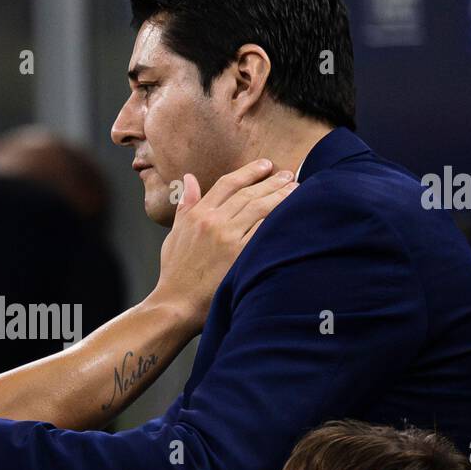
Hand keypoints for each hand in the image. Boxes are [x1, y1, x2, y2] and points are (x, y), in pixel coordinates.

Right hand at [150, 158, 297, 325]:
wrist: (176, 303)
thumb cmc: (175, 273)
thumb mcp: (174, 235)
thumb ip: (185, 206)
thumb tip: (189, 179)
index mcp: (197, 215)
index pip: (227, 184)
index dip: (249, 171)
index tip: (266, 165)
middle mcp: (212, 222)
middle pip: (248, 193)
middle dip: (271, 181)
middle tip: (288, 175)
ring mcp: (227, 238)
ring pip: (259, 208)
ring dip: (280, 196)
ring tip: (296, 188)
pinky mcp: (239, 255)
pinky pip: (264, 230)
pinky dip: (278, 219)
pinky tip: (292, 213)